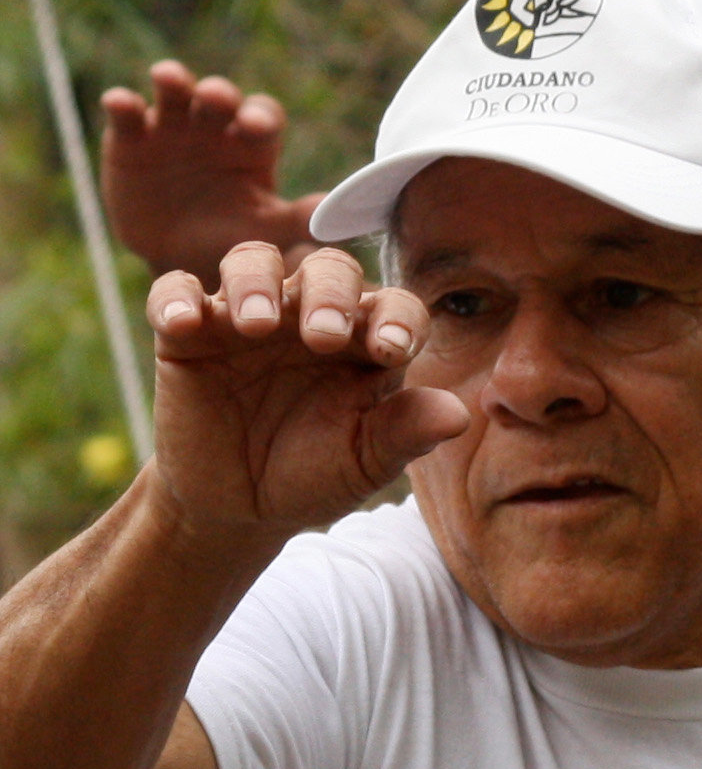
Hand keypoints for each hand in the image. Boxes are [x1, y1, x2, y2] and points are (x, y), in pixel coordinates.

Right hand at [101, 62, 317, 281]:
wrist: (177, 257)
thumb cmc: (232, 239)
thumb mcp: (266, 232)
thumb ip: (297, 219)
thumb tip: (330, 212)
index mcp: (253, 145)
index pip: (262, 117)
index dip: (260, 117)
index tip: (257, 126)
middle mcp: (215, 128)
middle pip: (220, 98)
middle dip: (219, 94)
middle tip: (217, 98)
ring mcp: (172, 128)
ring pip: (174, 93)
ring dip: (173, 80)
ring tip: (168, 78)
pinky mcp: (131, 138)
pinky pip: (126, 114)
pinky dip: (123, 104)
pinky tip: (120, 103)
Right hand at [147, 245, 465, 548]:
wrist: (239, 506)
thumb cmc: (314, 475)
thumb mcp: (365, 463)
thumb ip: (406, 434)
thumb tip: (459, 415)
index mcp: (366, 341)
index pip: (395, 306)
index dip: (399, 320)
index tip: (392, 352)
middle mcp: (310, 316)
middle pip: (328, 270)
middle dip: (331, 294)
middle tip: (325, 338)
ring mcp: (248, 317)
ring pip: (253, 262)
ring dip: (258, 283)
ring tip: (258, 325)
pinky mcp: (188, 331)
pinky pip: (176, 292)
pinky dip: (175, 297)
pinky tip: (183, 321)